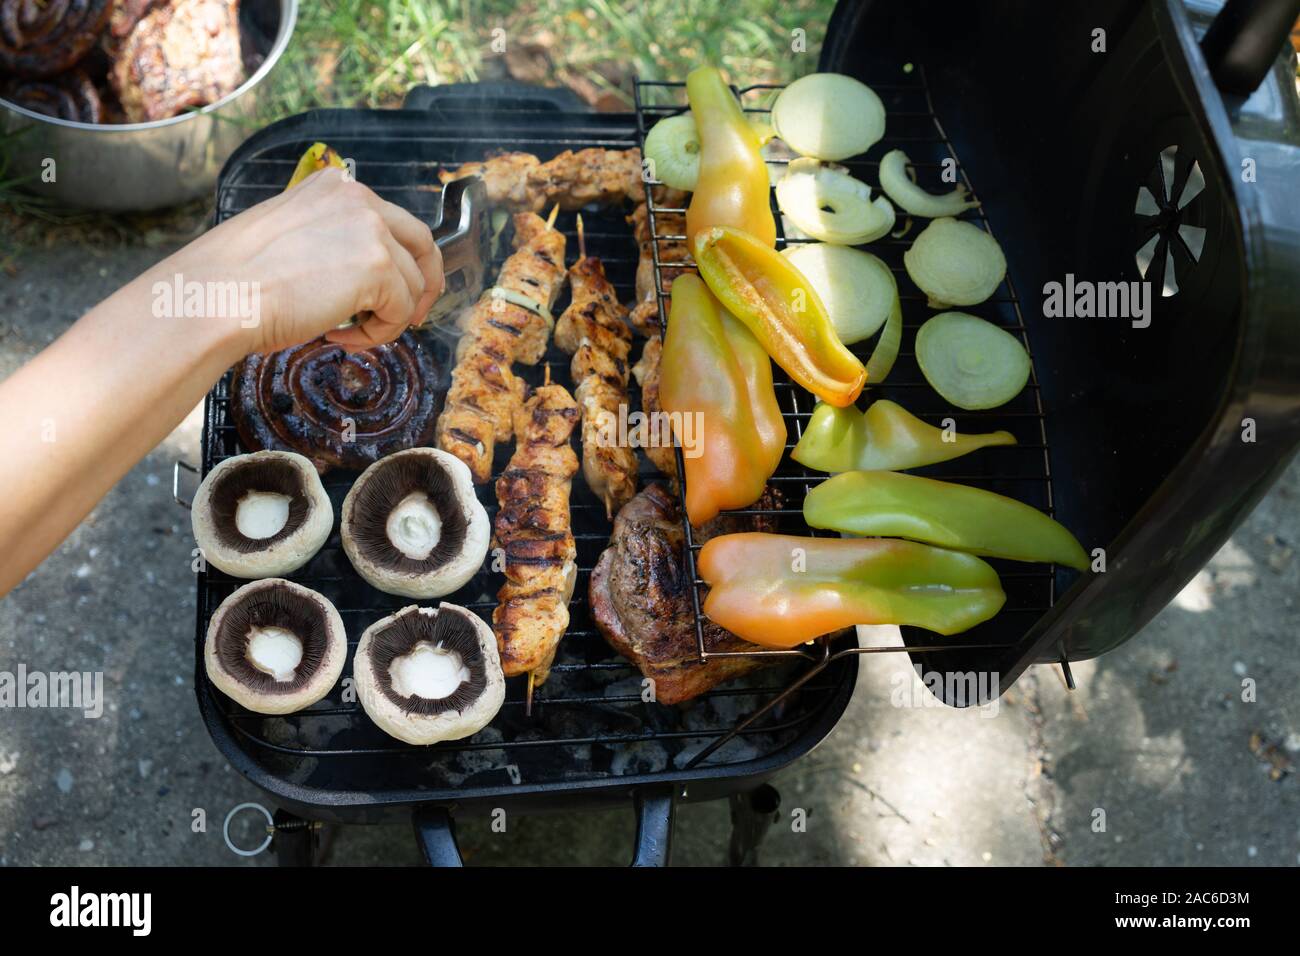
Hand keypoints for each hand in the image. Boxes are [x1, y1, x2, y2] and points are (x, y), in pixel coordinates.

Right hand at [162, 166, 443, 354]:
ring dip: (386, 318)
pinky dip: (377, 334)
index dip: (401, 259)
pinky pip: (400, 312)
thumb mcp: (290, 236)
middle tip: (411, 317)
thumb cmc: (236, 278)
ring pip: (411, 286)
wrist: (217, 295)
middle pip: (421, 243)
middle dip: (423, 284)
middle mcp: (359, 198)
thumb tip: (362, 274)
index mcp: (335, 186)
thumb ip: (331, 239)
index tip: (396, 289)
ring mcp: (372, 230)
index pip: (392, 220)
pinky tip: (338, 336)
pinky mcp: (378, 267)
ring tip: (346, 334)